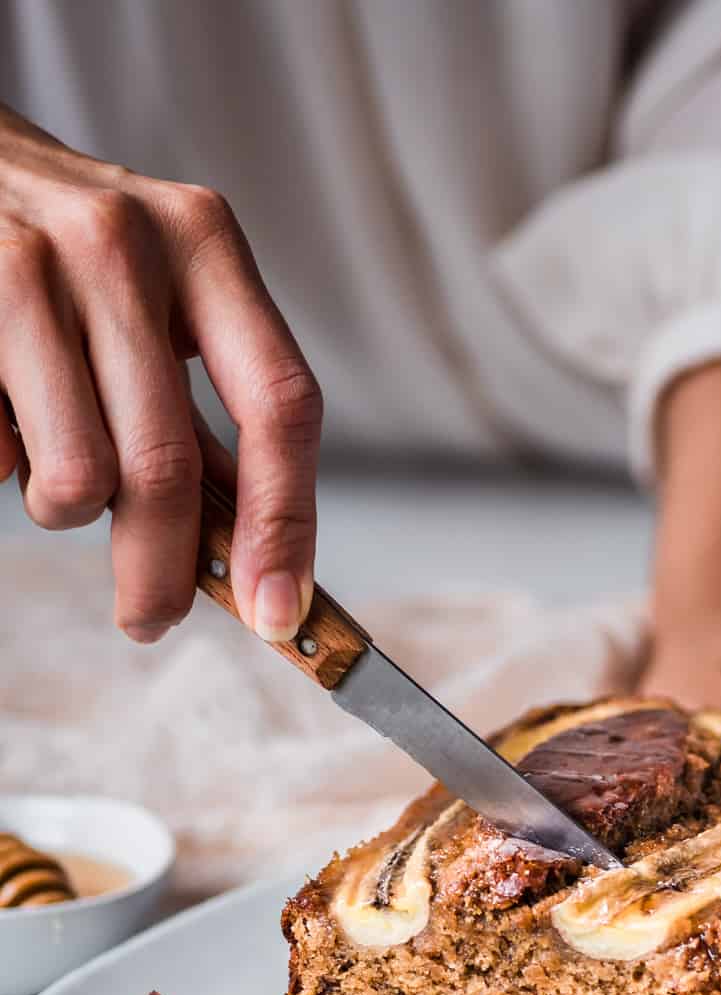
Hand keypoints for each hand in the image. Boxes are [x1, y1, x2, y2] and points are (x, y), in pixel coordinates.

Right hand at [0, 103, 319, 642]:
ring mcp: (29, 266)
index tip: (279, 610)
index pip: (280, 406)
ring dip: (69, 510)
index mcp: (204, 243)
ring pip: (78, 478)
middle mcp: (123, 242)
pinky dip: (5, 467)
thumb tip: (257, 553)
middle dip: (161, 573)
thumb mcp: (160, 298)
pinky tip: (3, 408)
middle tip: (151, 618)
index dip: (285, 524)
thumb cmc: (69, 250)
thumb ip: (207, 412)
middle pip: (169, 467)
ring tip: (57, 465)